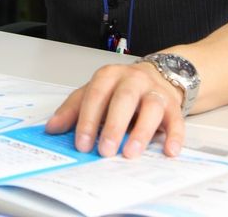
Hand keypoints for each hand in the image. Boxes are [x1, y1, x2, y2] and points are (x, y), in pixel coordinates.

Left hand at [45, 62, 184, 158]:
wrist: (157, 75)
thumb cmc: (120, 89)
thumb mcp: (93, 93)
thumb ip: (73, 109)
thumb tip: (52, 128)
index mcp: (108, 76)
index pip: (95, 95)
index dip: (87, 120)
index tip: (82, 144)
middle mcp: (133, 80)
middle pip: (124, 99)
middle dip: (113, 126)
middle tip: (105, 150)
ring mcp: (154, 91)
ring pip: (151, 108)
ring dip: (141, 132)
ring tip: (131, 153)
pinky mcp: (173, 106)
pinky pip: (176, 120)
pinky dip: (174, 136)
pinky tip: (169, 151)